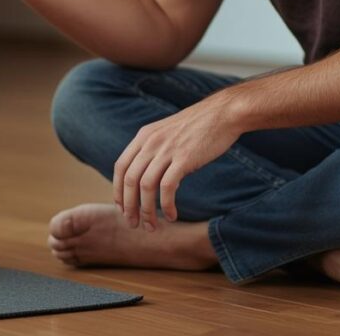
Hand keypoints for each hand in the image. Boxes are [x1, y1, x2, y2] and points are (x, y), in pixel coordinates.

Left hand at [113, 94, 241, 230]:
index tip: (122, 208)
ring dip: (146, 211)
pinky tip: (172, 216)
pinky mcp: (184, 159)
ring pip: (145, 186)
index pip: (120, 166)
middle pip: (129, 179)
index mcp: (143, 136)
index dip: (118, 190)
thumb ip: (153, 150)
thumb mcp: (166, 133)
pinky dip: (166, 205)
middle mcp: (150, 142)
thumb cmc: (197, 127)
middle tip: (133, 224)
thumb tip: (146, 175)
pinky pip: (167, 187)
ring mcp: (166, 150)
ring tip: (151, 226)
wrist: (222, 114)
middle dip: (128, 206)